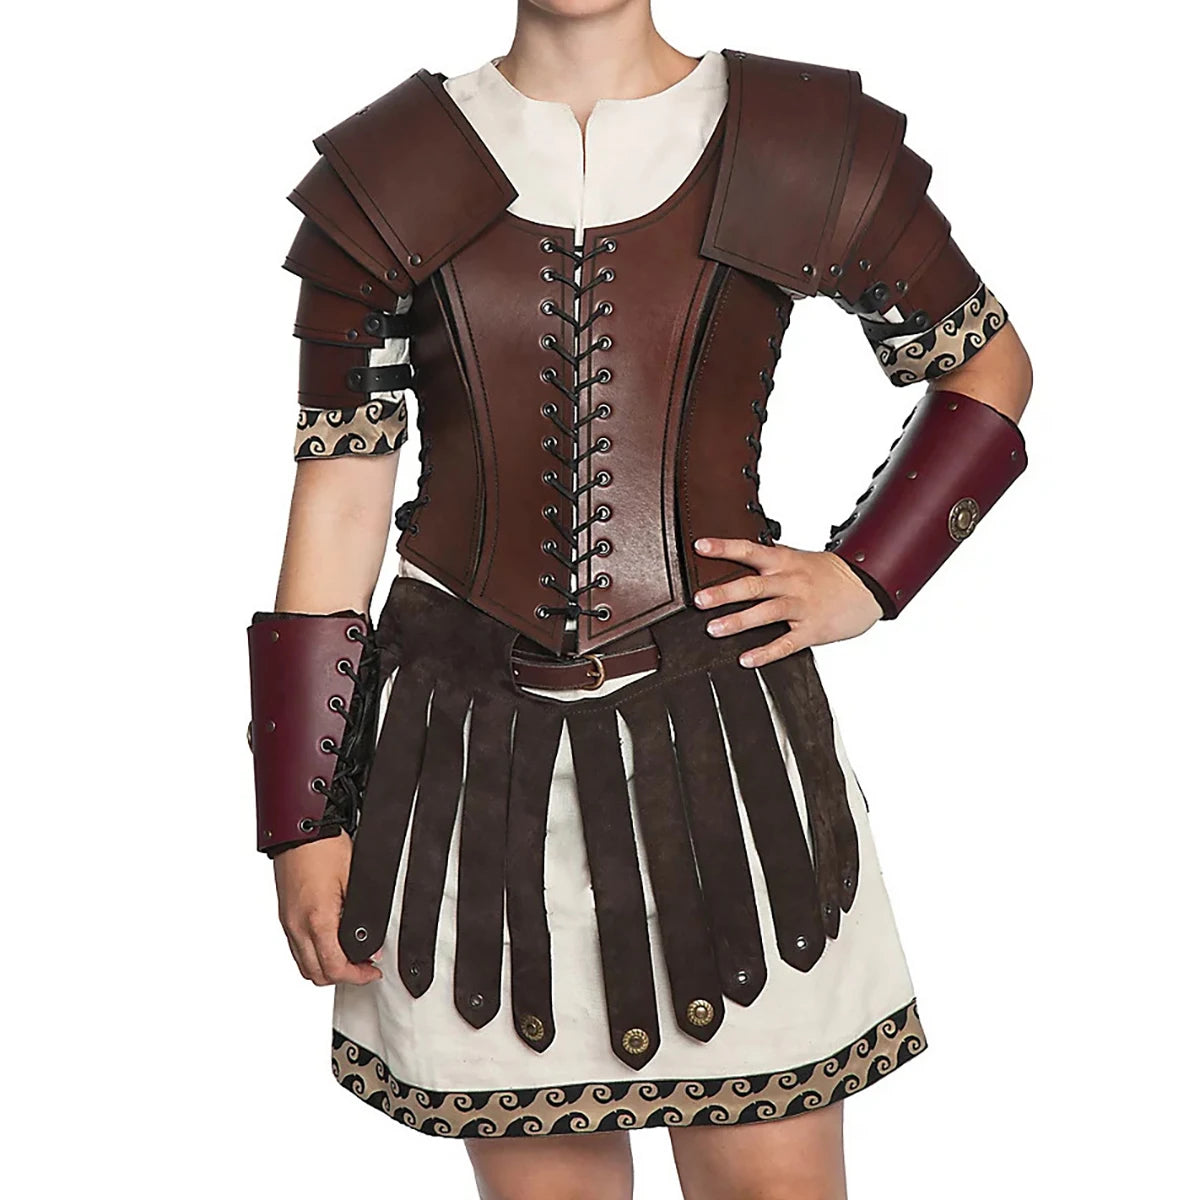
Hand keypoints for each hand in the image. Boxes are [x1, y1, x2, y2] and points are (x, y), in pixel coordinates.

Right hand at [273, 831, 382, 985]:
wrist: (299, 830)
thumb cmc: (324, 847)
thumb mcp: (355, 880)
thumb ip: (364, 914)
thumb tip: (373, 938)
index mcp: (316, 919)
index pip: (334, 967)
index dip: (357, 977)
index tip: (372, 972)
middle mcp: (297, 926)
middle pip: (316, 975)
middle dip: (342, 977)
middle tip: (363, 967)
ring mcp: (288, 922)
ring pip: (304, 965)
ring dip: (326, 967)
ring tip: (349, 956)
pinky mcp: (285, 916)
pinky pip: (297, 948)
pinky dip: (314, 954)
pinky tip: (330, 942)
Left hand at [692, 537, 883, 666]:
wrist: (868, 585)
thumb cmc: (828, 574)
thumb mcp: (798, 559)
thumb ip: (770, 562)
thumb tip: (735, 562)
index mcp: (785, 561)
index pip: (750, 549)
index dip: (724, 547)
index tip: (701, 547)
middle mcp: (791, 581)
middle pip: (754, 585)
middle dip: (724, 592)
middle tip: (699, 599)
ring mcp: (802, 606)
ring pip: (767, 613)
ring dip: (738, 621)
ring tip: (714, 629)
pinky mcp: (812, 629)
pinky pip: (786, 643)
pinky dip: (765, 652)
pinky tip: (747, 659)